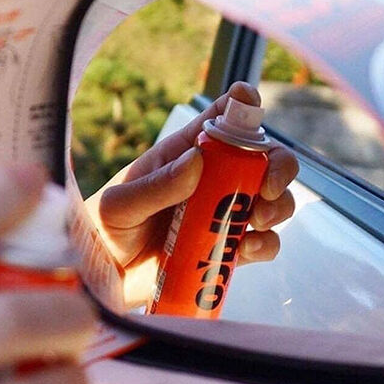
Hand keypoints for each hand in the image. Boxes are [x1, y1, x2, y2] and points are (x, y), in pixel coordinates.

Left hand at [85, 82, 298, 307]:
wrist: (105, 278)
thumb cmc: (105, 230)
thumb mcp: (120, 205)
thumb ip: (157, 186)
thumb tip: (197, 161)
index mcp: (186, 153)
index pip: (223, 118)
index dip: (243, 105)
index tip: (252, 107)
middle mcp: (212, 178)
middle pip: (264, 158)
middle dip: (278, 167)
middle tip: (267, 188)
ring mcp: (224, 214)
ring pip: (272, 200)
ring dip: (277, 207)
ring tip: (256, 222)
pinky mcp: (228, 248)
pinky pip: (263, 242)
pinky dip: (265, 244)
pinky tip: (246, 250)